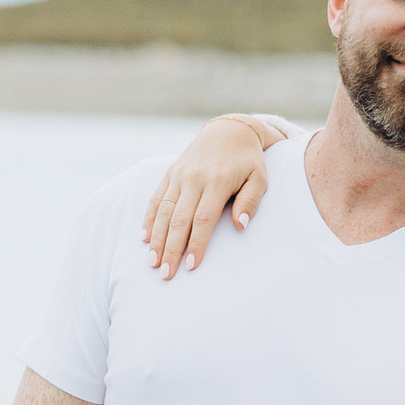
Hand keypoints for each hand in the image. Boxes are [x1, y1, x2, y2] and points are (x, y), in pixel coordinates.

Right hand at [142, 116, 274, 273]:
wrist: (229, 130)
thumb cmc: (248, 160)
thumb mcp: (259, 178)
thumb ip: (250, 201)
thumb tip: (240, 226)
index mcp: (217, 182)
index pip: (203, 219)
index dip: (196, 244)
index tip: (191, 266)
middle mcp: (194, 178)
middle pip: (179, 219)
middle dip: (171, 249)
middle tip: (166, 274)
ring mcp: (179, 175)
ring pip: (164, 211)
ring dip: (157, 238)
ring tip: (152, 262)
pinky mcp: (170, 173)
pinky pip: (156, 198)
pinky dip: (149, 218)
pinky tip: (145, 238)